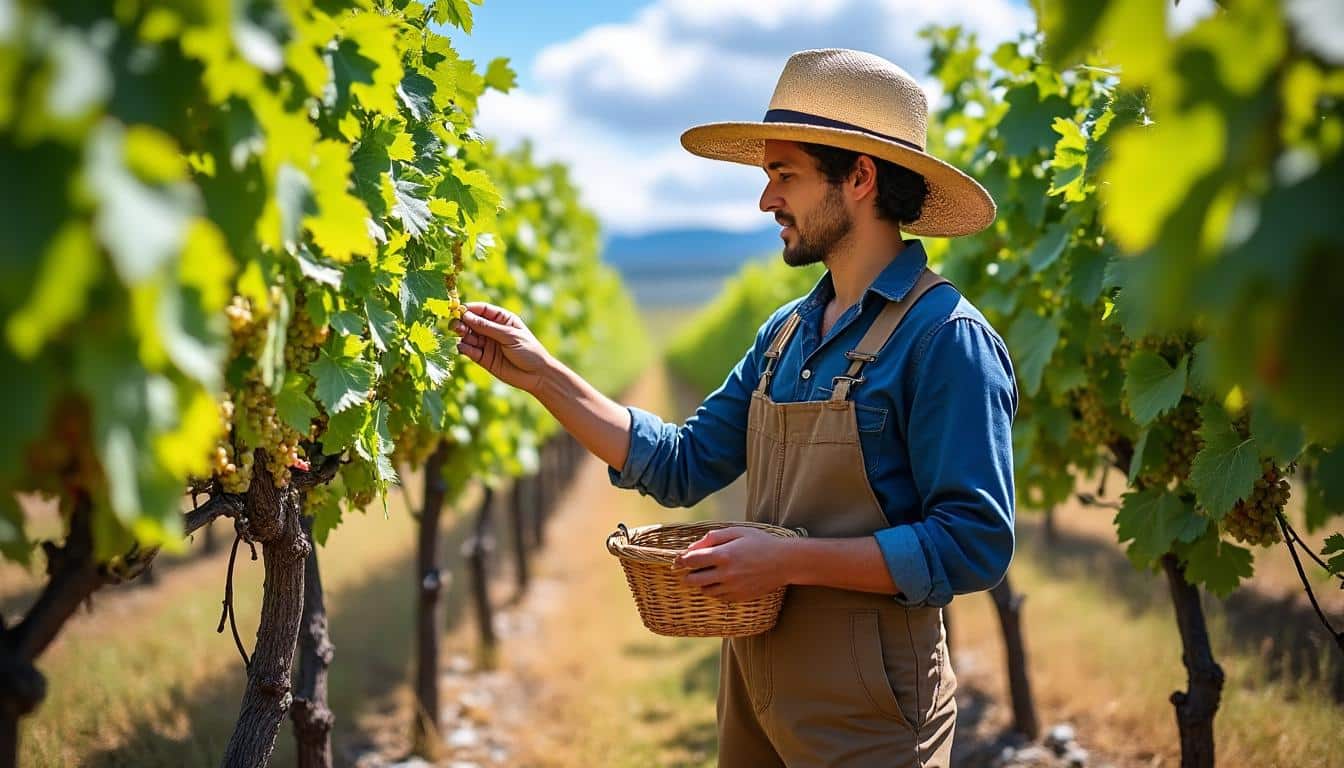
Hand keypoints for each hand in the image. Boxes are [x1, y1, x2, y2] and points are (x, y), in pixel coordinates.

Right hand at [452, 302, 552, 392]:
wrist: (537, 375)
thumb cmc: (528, 351)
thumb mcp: (509, 336)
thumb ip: (488, 327)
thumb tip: (467, 316)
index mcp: (502, 319)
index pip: (482, 310)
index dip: (469, 309)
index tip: (458, 310)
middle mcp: (492, 330)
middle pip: (472, 322)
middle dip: (462, 322)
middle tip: (455, 324)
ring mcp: (487, 344)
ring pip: (468, 336)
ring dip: (462, 334)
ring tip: (460, 334)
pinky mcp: (483, 358)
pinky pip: (470, 351)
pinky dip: (464, 348)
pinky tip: (463, 347)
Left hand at [673, 527, 791, 602]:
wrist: (784, 562)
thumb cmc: (761, 542)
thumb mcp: (737, 532)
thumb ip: (713, 537)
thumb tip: (693, 547)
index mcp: (724, 555)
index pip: (692, 561)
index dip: (682, 560)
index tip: (679, 560)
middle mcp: (726, 573)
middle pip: (694, 580)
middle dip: (686, 575)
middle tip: (687, 571)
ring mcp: (733, 587)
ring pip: (705, 591)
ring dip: (701, 584)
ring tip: (705, 575)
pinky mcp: (739, 596)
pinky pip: (719, 597)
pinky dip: (714, 591)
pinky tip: (719, 582)